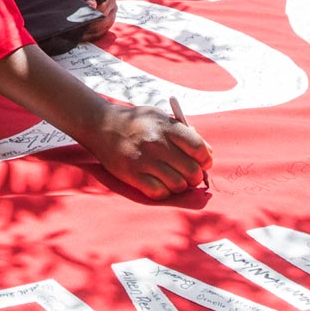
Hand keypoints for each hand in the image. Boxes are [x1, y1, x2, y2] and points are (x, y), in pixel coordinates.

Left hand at [56, 0, 116, 40]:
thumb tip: (92, 6)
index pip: (102, 11)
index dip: (91, 17)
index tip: (80, 20)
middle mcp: (113, 6)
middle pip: (104, 22)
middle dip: (90, 27)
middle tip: (77, 29)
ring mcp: (111, 15)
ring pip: (103, 29)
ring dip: (91, 33)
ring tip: (77, 34)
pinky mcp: (107, 22)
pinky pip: (101, 32)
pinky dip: (91, 35)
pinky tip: (81, 36)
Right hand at [77, 103, 212, 198]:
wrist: (101, 125)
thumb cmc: (136, 122)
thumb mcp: (161, 118)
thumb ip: (185, 134)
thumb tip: (208, 153)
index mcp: (166, 127)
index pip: (198, 148)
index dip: (205, 159)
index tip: (203, 162)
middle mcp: (156, 143)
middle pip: (191, 170)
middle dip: (196, 176)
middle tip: (191, 175)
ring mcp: (143, 160)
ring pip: (177, 184)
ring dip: (181, 186)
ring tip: (176, 180)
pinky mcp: (131, 174)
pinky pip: (158, 192)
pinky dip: (164, 192)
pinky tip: (162, 184)